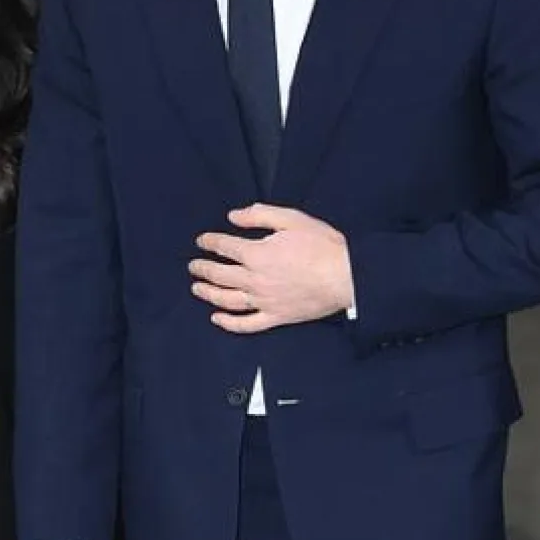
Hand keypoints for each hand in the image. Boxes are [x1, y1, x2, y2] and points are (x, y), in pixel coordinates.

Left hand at [189, 204, 355, 329]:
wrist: (346, 276)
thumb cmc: (323, 246)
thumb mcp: (292, 219)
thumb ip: (259, 215)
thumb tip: (233, 216)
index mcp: (257, 254)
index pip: (224, 247)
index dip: (209, 242)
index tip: (202, 241)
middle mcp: (255, 280)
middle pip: (220, 274)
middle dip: (202, 268)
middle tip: (193, 265)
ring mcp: (264, 301)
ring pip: (227, 300)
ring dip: (208, 293)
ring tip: (196, 288)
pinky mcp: (276, 317)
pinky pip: (247, 324)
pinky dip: (229, 323)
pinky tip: (217, 319)